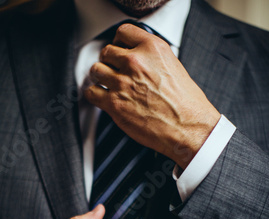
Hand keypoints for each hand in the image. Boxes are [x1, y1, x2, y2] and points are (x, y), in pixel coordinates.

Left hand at [84, 23, 220, 169]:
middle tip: (114, 72)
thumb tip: (137, 60)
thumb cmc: (185, 103)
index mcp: (152, 48)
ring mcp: (122, 83)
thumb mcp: (173, 66)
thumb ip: (151, 59)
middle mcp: (135, 62)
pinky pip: (91, 93)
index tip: (120, 51)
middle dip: (109, 62)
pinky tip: (103, 98)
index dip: (119, 43)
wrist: (187, 127)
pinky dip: (94, 95)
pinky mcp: (114, 104)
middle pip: (107, 52)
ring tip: (108, 85)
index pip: (123, 32)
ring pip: (96, 71)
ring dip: (100, 78)